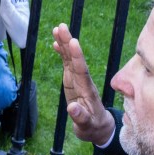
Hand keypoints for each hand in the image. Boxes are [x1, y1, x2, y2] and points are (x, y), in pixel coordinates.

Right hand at [52, 23, 114, 144]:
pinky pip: (67, 64)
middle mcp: (82, 81)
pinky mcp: (72, 81)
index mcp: (86, 90)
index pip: (81, 70)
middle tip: (62, 27)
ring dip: (64, 43)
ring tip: (58, 28)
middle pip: (75, 59)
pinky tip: (56, 43)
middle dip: (68, 43)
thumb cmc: (92, 127)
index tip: (73, 42)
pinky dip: (62, 53)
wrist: (98, 127)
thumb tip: (72, 108)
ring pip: (70, 58)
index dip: (77, 56)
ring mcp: (77, 80)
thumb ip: (80, 117)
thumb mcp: (86, 126)